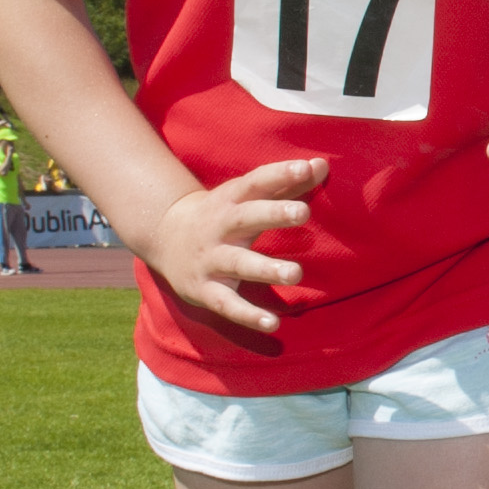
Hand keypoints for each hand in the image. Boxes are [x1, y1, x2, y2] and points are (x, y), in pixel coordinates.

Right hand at [138, 154, 323, 333]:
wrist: (165, 238)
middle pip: (246, 217)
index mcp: (232, 199)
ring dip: (266, 268)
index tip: (306, 168)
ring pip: (239, 263)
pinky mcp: (205, 290)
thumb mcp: (247, 196)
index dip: (280, 174)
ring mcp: (211, 259)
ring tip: (296, 273)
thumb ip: (285, 183)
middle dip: (273, 214)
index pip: (257, 182)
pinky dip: (248, 316)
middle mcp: (220, 227)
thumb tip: (322, 164)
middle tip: (303, 212)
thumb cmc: (223, 215)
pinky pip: (227, 304)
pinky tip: (272, 323)